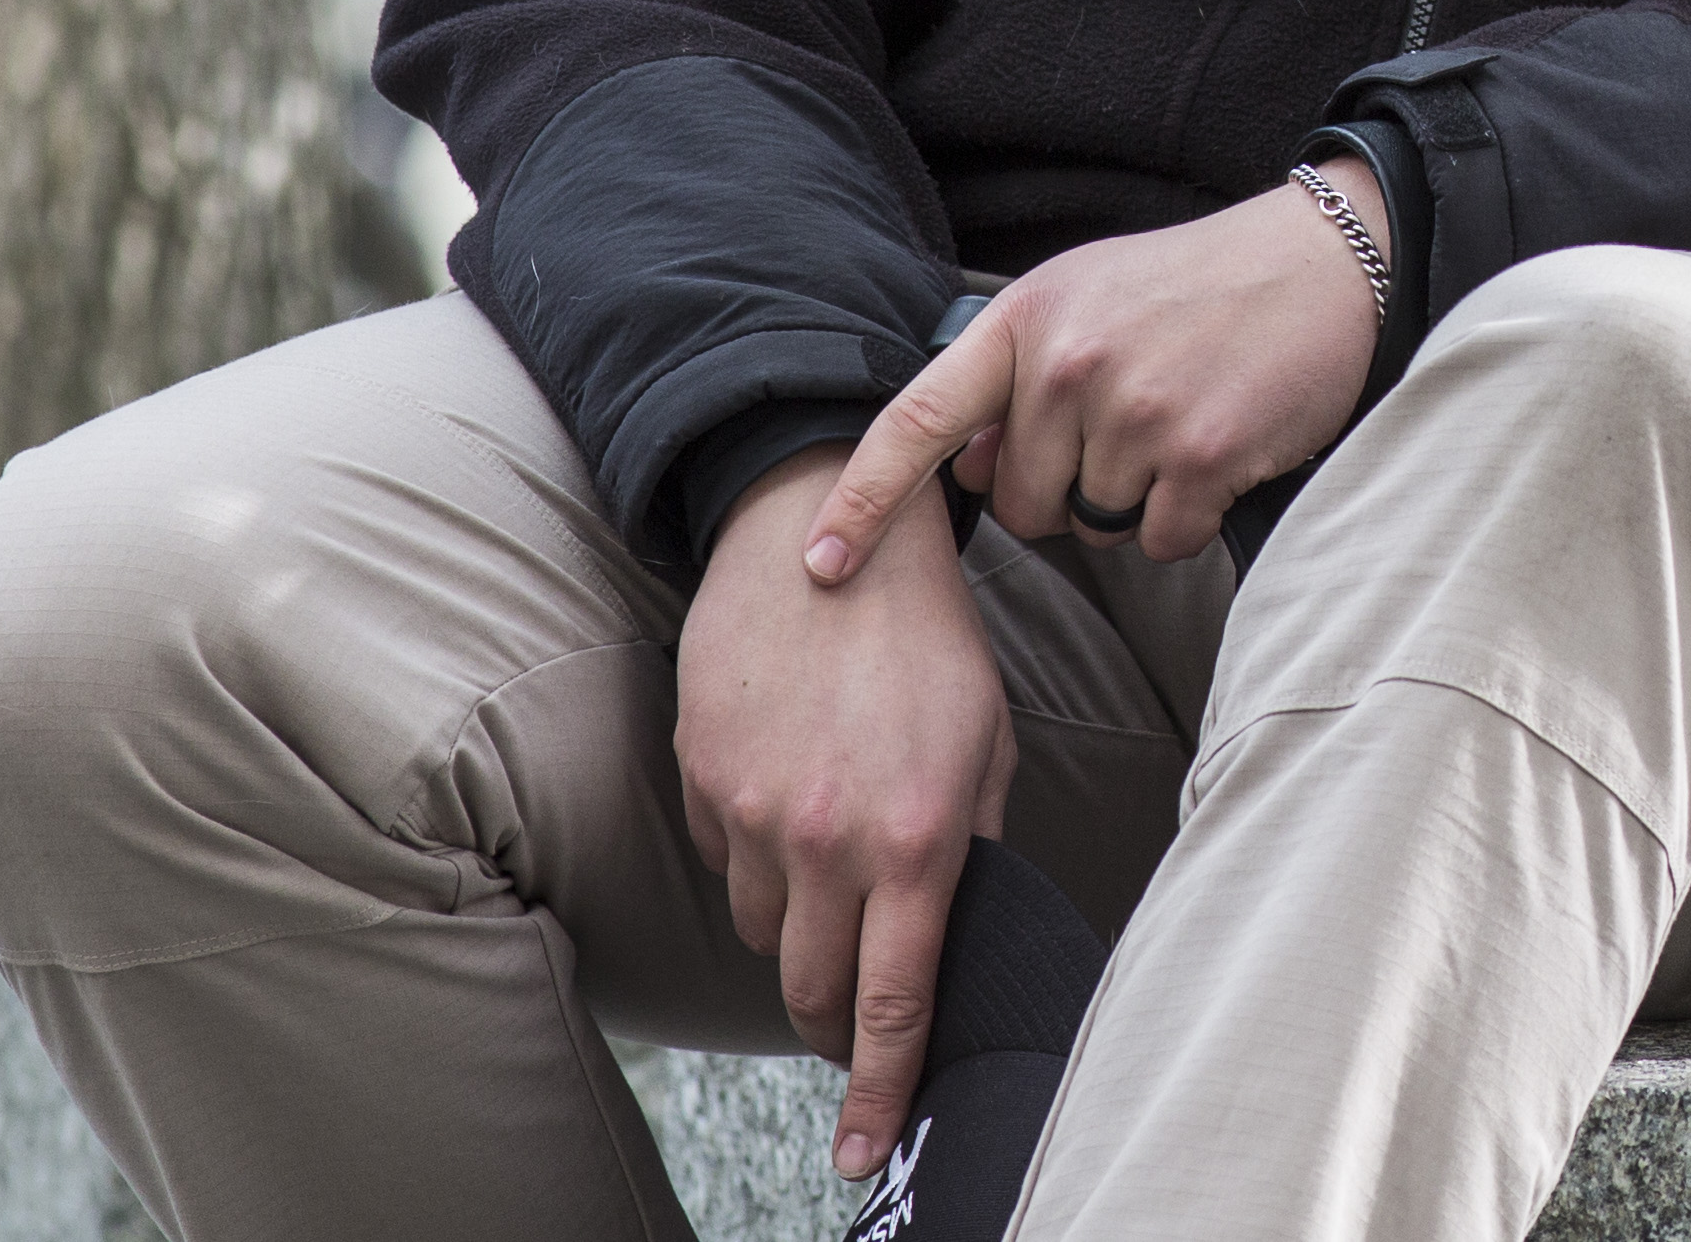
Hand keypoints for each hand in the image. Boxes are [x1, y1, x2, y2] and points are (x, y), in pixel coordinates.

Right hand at [676, 442, 1013, 1181]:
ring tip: (834, 847)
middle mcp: (830, 841)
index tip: (872, 1154)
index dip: (882, 1089)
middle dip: (835, 1027)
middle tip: (856, 1022)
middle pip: (815, 993)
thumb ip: (972, 842)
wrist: (825, 536)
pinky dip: (756, 855)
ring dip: (801, 924)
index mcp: (919, 837)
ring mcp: (755, 816)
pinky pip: (725, 863)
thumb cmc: (927, 638)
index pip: (895, 1001)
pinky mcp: (703, 782)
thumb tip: (956, 929)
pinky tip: (788, 786)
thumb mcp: (987, 737)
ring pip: (768, 931)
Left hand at [808, 162, 1388, 579]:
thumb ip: (1013, 376)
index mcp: (1025, 320)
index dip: (861, 500)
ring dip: (1131, 500)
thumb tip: (960, 468)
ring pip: (1092, 525)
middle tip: (1128, 423)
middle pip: (1019, 503)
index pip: (916, 421)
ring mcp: (1135, 410)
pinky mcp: (1200, 453)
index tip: (820, 563)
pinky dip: (1183, 517)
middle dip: (1062, 491)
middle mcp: (1067, 364)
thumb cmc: (1192, 286)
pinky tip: (1217, 450)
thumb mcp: (1084, 298)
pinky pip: (1157, 541)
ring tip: (1180, 419)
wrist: (1321, 261)